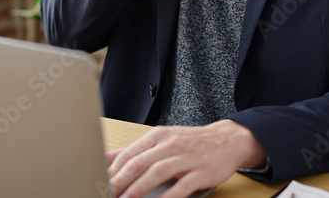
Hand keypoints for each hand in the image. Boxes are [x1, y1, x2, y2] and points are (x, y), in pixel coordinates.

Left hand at [106, 120, 266, 197]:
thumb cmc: (190, 143)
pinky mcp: (201, 172)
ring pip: (157, 172)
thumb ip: (136, 151)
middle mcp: (171, 144)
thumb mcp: (162, 140)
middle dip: (120, 181)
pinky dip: (168, 196)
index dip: (113, 171)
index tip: (100, 184)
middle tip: (107, 193)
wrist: (228, 140)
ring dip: (138, 188)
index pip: (129, 154)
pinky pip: (182, 186)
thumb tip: (106, 159)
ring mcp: (187, 157)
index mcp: (158, 136)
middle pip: (140, 163)